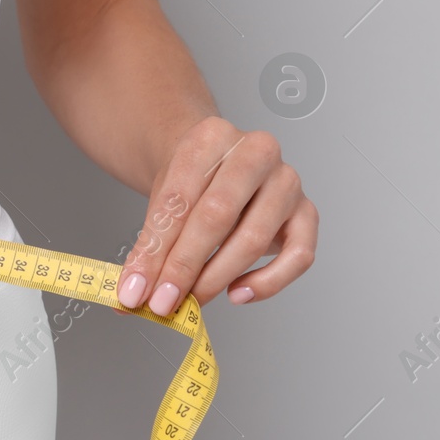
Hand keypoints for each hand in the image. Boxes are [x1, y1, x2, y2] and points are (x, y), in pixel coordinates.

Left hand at [116, 117, 317, 316]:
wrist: (217, 165)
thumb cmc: (191, 183)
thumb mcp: (161, 201)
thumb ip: (150, 245)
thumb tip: (132, 292)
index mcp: (211, 138)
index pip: (178, 199)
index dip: (155, 250)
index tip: (135, 289)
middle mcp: (256, 153)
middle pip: (217, 216)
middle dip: (184, 267)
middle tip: (162, 301)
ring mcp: (286, 182)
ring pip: (254, 238)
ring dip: (217, 278)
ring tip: (191, 300)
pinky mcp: (306, 212)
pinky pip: (298, 255)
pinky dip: (268, 282)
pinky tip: (237, 293)